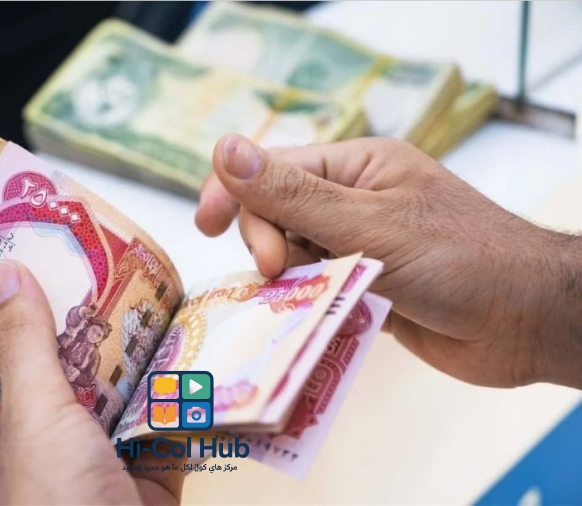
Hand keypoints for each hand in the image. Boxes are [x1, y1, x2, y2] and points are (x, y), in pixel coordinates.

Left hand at [0, 261, 183, 504]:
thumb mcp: (33, 418)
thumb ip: (26, 348)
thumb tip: (0, 273)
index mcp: (3, 457)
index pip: (20, 378)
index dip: (40, 329)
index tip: (64, 279)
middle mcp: (53, 468)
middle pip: (81, 388)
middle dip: (108, 343)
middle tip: (129, 281)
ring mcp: (105, 480)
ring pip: (129, 410)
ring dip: (152, 370)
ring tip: (173, 305)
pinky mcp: (153, 490)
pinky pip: (170, 437)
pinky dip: (186, 404)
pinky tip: (205, 360)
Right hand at [196, 134, 581, 388]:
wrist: (527, 321)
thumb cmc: (460, 258)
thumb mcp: (368, 222)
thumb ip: (292, 195)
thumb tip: (224, 149)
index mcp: (356, 167)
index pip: (273, 170)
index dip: (235, 194)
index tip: (206, 227)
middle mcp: (353, 202)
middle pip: (276, 218)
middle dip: (270, 246)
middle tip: (280, 272)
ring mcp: (358, 247)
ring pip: (293, 259)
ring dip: (289, 281)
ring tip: (311, 299)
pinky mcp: (364, 289)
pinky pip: (315, 292)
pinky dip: (307, 306)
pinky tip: (312, 321)